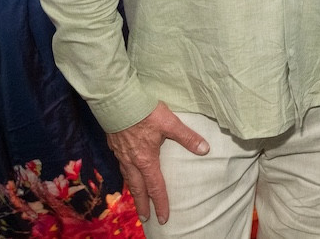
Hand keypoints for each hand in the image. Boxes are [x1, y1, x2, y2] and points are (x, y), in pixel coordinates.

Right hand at [107, 102, 209, 223]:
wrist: (118, 101)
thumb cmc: (145, 112)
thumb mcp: (170, 123)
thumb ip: (187, 137)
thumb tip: (204, 149)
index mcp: (146, 160)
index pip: (155, 187)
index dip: (160, 203)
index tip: (163, 218)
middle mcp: (132, 161)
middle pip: (138, 188)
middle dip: (142, 205)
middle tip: (145, 218)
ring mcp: (121, 154)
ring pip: (128, 178)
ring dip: (134, 190)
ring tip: (137, 198)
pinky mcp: (115, 145)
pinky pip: (121, 166)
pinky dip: (126, 174)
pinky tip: (128, 171)